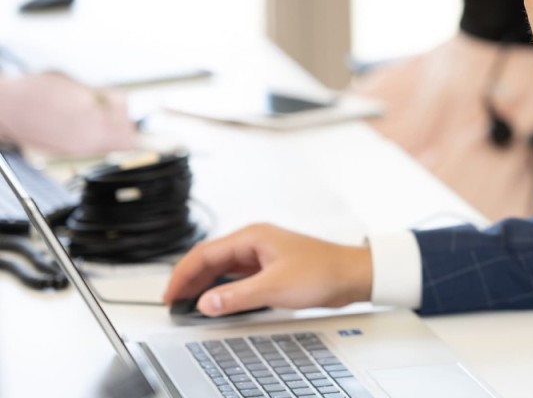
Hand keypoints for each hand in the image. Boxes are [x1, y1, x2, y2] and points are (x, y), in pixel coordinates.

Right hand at [162, 224, 371, 316]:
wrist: (353, 275)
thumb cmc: (323, 272)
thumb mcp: (274, 287)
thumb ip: (237, 296)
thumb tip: (206, 303)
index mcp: (253, 237)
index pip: (205, 253)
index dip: (183, 274)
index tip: (170, 294)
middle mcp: (255, 242)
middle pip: (211, 259)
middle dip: (190, 280)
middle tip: (175, 303)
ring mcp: (263, 254)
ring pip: (223, 268)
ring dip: (206, 285)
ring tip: (190, 304)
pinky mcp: (271, 268)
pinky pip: (237, 277)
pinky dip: (224, 289)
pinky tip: (219, 302)